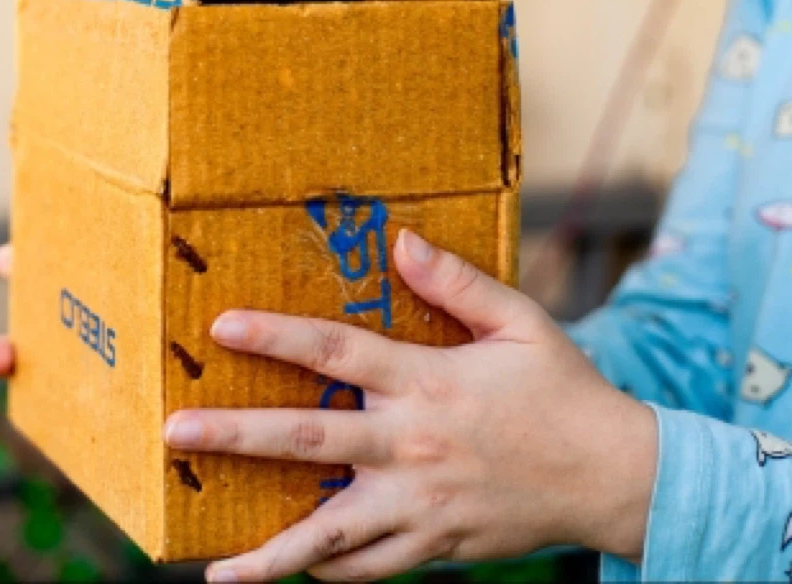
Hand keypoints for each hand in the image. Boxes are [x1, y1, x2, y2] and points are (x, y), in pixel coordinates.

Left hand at [166, 230, 655, 581]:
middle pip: (308, 439)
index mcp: (428, 381)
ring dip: (269, 550)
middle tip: (174, 432)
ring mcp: (421, 503)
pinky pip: (371, 567)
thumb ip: (457, 283)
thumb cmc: (565, 391)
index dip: (275, 337)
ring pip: (331, 533)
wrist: (617, 477)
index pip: (336, 351)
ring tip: (216, 568)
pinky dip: (329, 571)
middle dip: (235, 436)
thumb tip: (400, 241)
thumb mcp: (521, 323)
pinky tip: (288, 572)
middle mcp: (413, 445)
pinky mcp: (436, 545)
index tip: (220, 328)